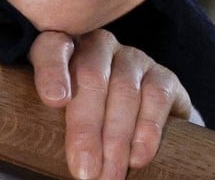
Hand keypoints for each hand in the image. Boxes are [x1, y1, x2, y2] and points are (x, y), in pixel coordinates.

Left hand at [29, 29, 192, 179]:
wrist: (139, 119)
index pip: (51, 48)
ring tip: (110, 174)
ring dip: (116, 139)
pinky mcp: (164, 76)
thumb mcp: (61, 116)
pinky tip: (138, 156)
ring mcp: (132, 58)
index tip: (54, 100)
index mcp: (63, 50)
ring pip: (124, 90)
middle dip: (87, 127)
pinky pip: (157, 97)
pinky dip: (147, 130)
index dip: (51, 71)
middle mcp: (98, 46)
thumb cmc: (87, 118)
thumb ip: (53, 122)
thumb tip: (55, 158)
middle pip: (90, 76)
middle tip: (84, 170)